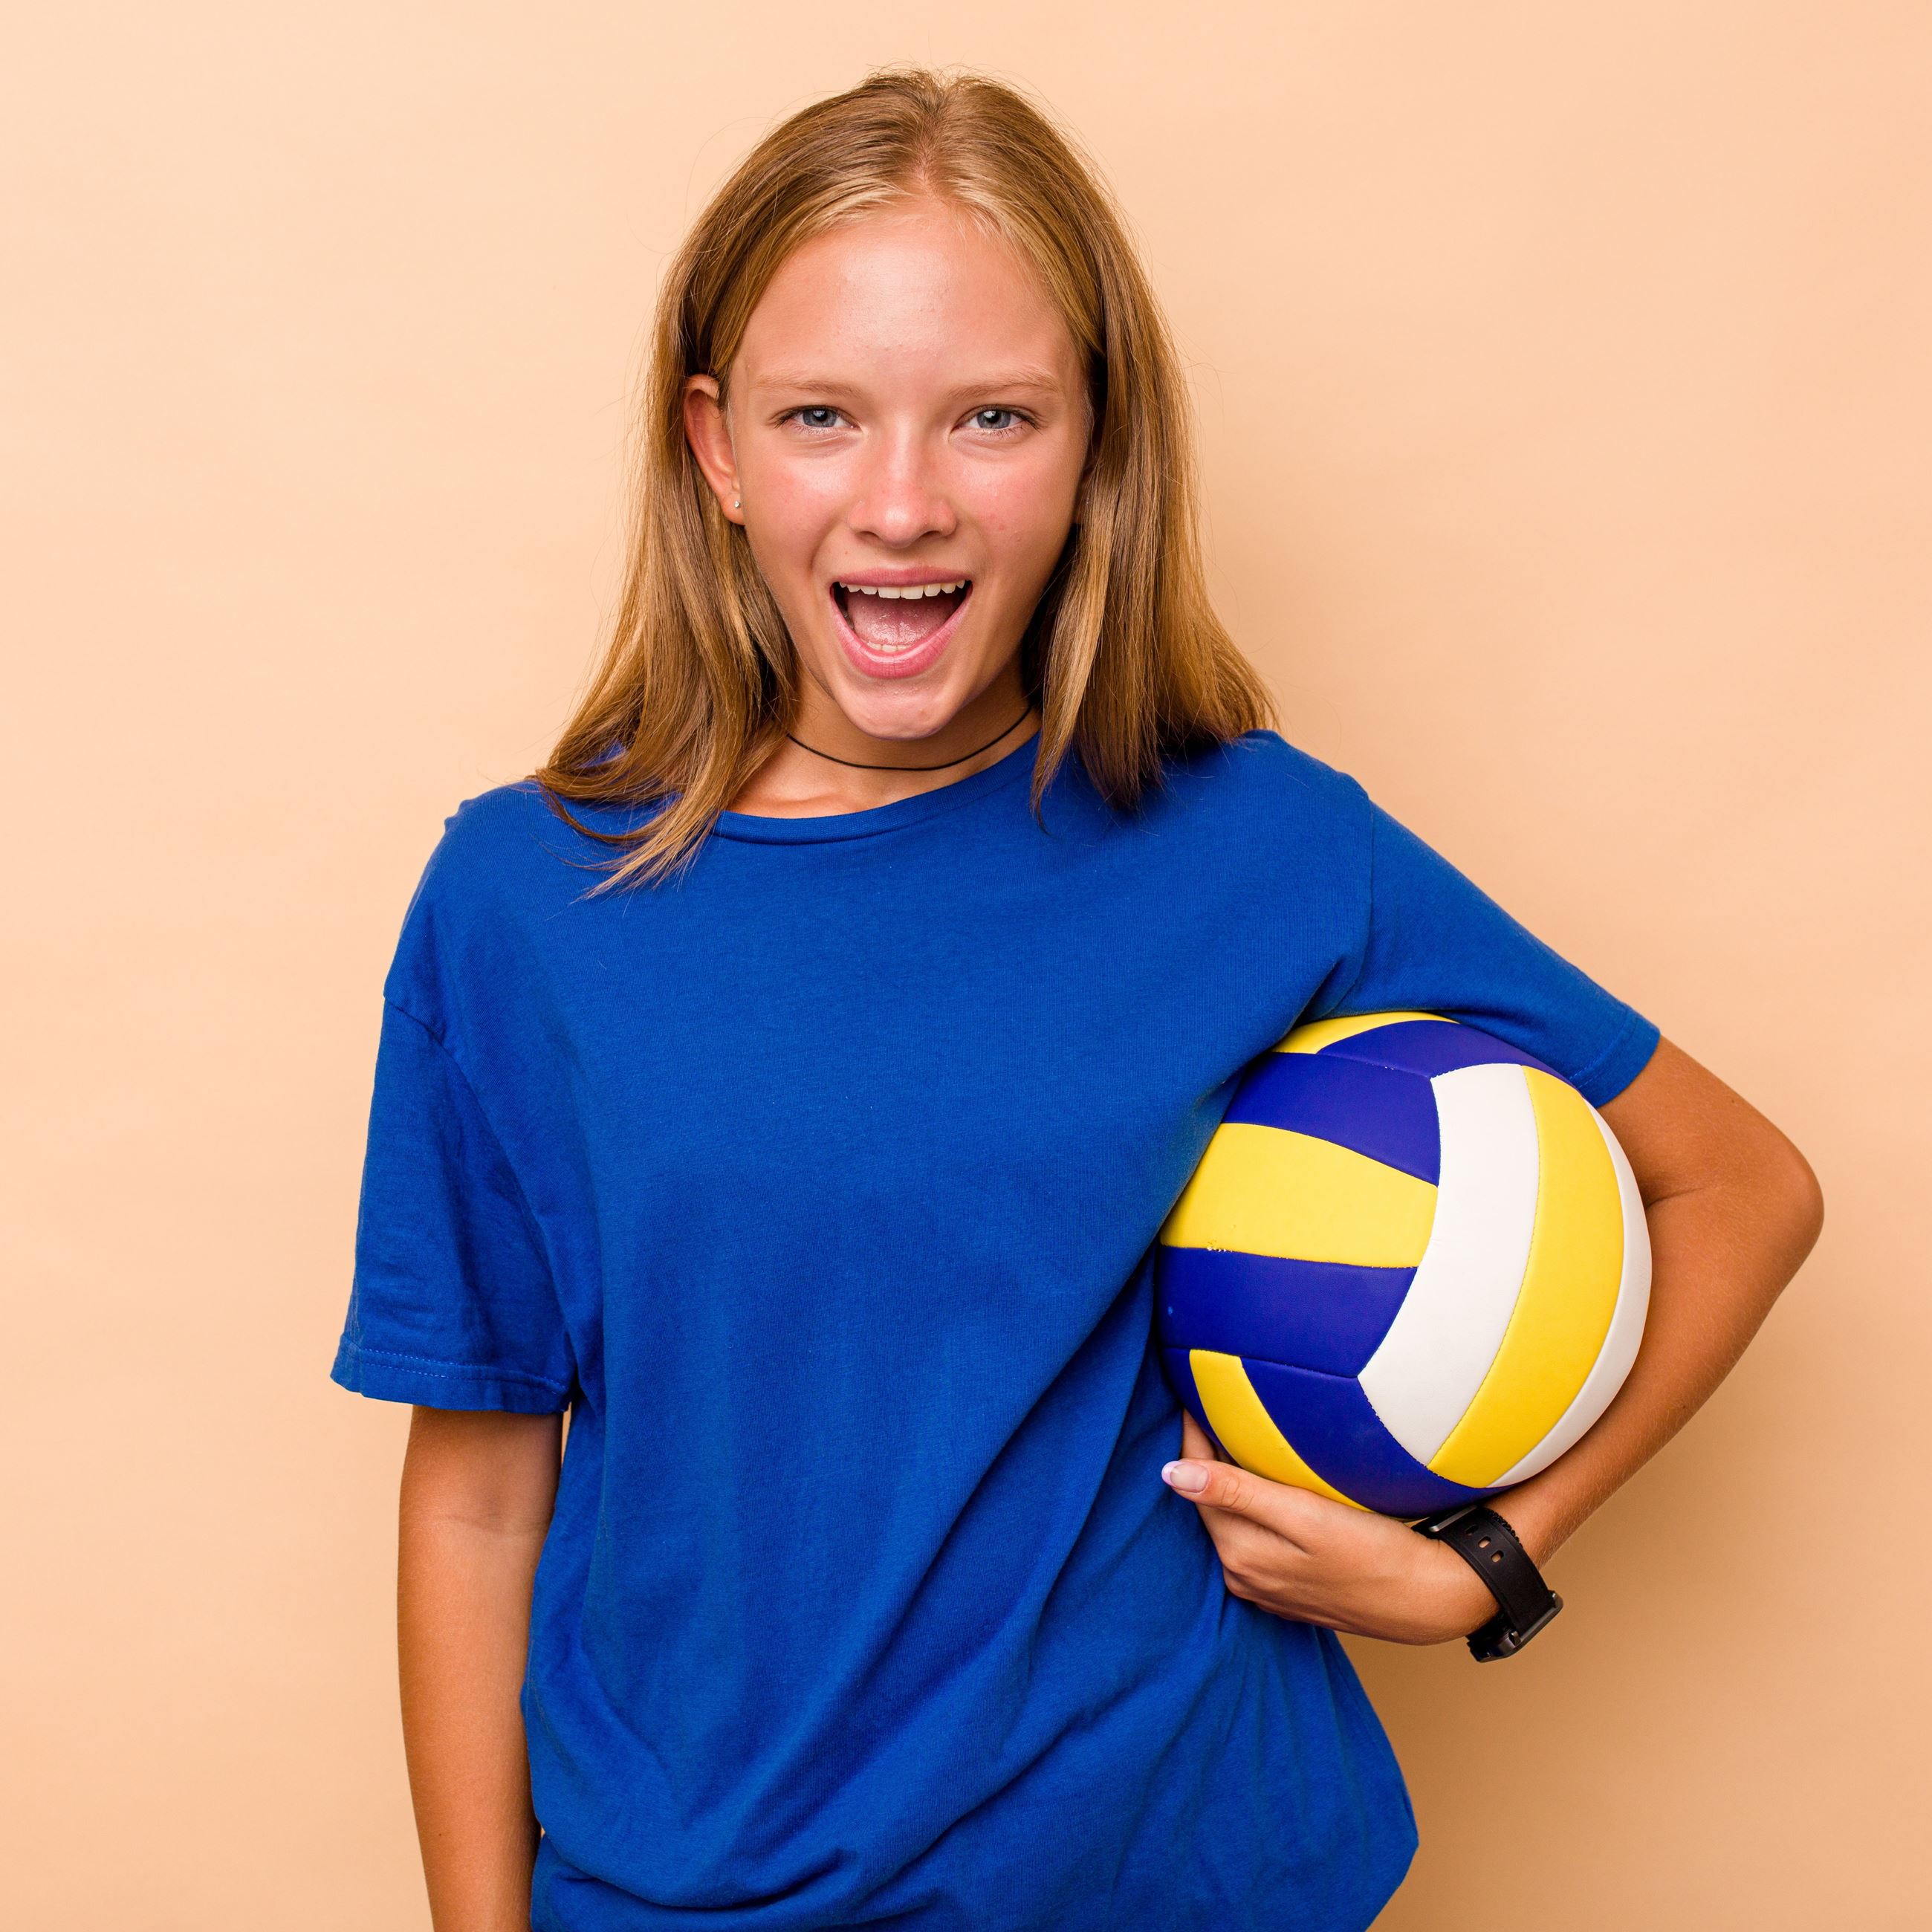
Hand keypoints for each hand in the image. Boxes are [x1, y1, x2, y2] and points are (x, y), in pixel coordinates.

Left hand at [1162, 1411, 1499, 1644]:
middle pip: (1212, 1500)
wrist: (1428, 1599)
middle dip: (1208, 1456)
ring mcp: (1264, 1584)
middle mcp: (1242, 1573)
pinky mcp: (1287, 1588)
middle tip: (1214, 1407)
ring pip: (1233, 1519)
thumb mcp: (1304, 1516)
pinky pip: (1256, 1537)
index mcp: (1239, 1553)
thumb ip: (1236, 1494)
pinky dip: (1254, 1507)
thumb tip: (1169, 1474)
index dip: (1193, 1437)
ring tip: (1238, 1436)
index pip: (1197, 1482)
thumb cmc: (1373, 1553)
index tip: (1191, 1395)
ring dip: (1231, 1481)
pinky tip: (1270, 1483)